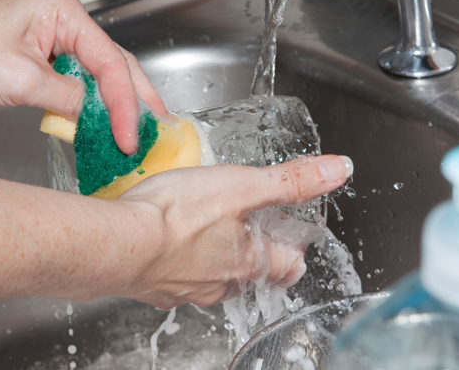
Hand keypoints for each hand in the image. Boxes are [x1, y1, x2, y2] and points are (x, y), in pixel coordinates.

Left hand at [0, 0, 163, 153]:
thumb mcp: (21, 79)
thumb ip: (71, 99)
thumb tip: (102, 120)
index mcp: (65, 11)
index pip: (111, 64)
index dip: (125, 105)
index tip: (131, 137)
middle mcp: (66, 21)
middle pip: (116, 65)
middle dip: (136, 100)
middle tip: (157, 130)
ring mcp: (57, 40)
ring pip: (102, 75)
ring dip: (119, 105)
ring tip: (140, 130)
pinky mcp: (46, 60)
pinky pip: (82, 84)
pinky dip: (96, 107)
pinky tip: (108, 124)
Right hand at [0, 155, 350, 307]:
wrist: (118, 241)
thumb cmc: (177, 216)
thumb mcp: (243, 185)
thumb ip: (291, 180)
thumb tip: (340, 169)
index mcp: (249, 262)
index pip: (287, 268)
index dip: (294, 254)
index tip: (292, 241)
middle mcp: (221, 284)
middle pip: (251, 275)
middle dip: (255, 254)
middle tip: (249, 229)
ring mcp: (187, 290)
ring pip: (214, 279)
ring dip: (217, 258)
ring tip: (207, 232)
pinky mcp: (155, 287)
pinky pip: (178, 278)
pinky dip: (182, 262)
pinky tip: (170, 243)